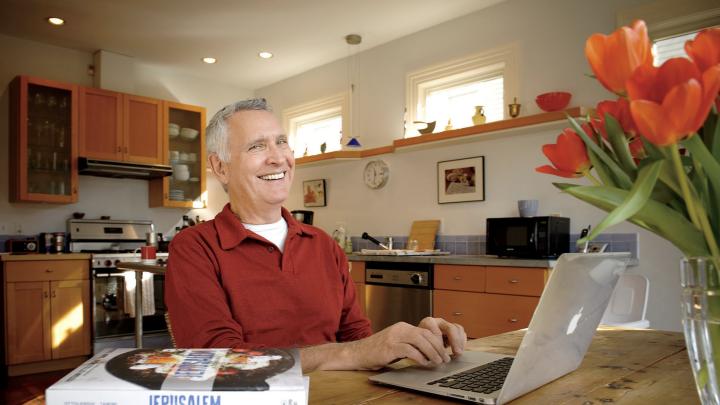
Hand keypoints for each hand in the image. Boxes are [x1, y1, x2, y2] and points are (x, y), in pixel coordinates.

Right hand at [347, 317, 466, 369]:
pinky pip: (410, 350)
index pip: (426, 331)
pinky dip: (420, 356)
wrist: (357, 353)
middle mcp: (399, 329)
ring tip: (437, 361)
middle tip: (444, 358)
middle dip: (438, 347)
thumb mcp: (396, 344)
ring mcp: (394, 337)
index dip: (437, 342)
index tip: (444, 352)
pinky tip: (424, 363)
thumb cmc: (376, 351)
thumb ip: (410, 344)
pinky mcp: (390, 347)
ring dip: (432, 352)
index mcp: (402, 327)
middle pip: (425, 334)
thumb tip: (429, 353)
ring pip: (420, 340)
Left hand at [418, 317, 466, 355]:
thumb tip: (430, 358)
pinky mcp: (453, 328)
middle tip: (456, 353)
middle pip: (450, 328)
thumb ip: (424, 351)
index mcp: (427, 323)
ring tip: (458, 353)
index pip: (436, 332)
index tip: (440, 355)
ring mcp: (447, 324)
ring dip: (460, 342)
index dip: (439, 344)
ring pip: (457, 329)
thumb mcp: (418, 347)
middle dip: (454, 341)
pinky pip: (461, 332)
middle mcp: (438, 321)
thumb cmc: (419, 344)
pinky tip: (460, 350)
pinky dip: (462, 341)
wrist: (420, 341)